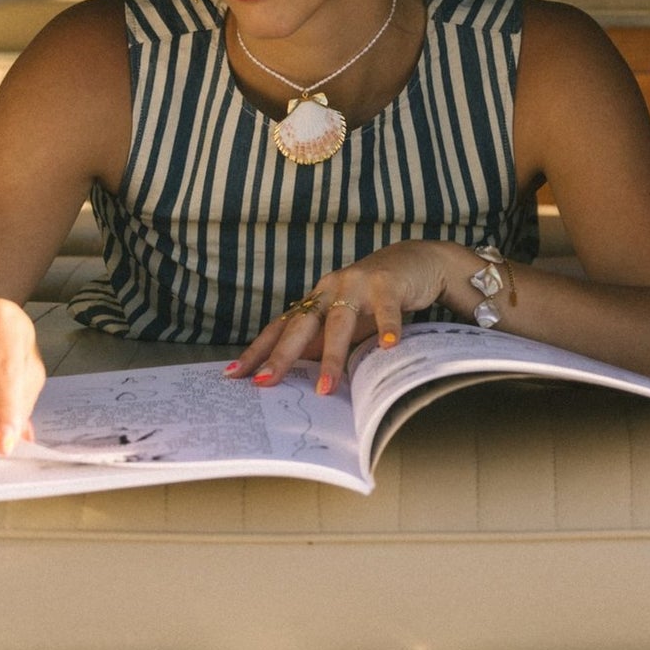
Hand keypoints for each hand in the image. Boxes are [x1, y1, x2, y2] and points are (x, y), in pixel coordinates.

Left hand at [226, 240, 463, 394]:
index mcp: (316, 300)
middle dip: (281, 355)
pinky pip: (386, 309)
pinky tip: (387, 346)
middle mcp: (330, 289)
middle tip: (265, 382)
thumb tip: (295, 379)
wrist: (415, 261)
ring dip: (331, 356)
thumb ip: (323, 343)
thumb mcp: (345, 320)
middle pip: (301, 325)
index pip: (280, 327)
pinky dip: (386, 328)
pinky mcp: (388, 284)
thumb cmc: (374, 298)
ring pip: (339, 322)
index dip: (258, 350)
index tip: (234, 374)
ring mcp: (357, 285)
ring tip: (325, 388)